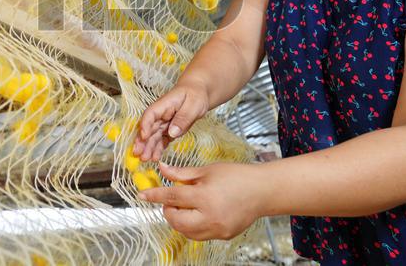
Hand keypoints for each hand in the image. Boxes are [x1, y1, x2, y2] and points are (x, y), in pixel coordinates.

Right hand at [132, 82, 208, 161]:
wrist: (198, 91)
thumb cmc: (195, 94)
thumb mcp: (193, 105)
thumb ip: (183, 118)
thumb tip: (172, 132)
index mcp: (164, 104)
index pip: (150, 114)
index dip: (145, 125)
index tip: (143, 137)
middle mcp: (161, 114)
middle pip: (149, 128)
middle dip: (143, 141)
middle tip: (139, 154)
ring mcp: (164, 122)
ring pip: (154, 136)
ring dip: (149, 147)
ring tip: (146, 159)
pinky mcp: (169, 128)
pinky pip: (161, 139)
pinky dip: (158, 148)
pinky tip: (155, 157)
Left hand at [138, 162, 265, 240]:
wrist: (263, 191)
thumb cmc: (237, 176)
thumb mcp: (207, 170)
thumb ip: (182, 174)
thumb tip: (162, 170)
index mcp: (205, 196)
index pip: (172, 198)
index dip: (155, 195)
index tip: (142, 195)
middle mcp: (211, 216)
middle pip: (176, 220)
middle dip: (168, 210)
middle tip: (172, 200)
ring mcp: (217, 229)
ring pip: (186, 232)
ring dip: (179, 220)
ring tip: (185, 206)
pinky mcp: (223, 236)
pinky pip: (199, 235)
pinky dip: (192, 226)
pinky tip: (198, 213)